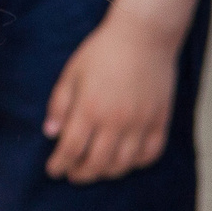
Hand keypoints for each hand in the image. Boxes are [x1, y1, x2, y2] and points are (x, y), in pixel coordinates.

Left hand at [43, 7, 180, 182]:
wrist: (144, 36)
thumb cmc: (102, 52)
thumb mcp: (72, 73)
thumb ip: (60, 105)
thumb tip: (51, 134)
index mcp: (90, 109)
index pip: (71, 149)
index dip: (59, 165)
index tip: (53, 171)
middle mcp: (116, 121)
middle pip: (97, 163)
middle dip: (81, 174)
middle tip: (73, 175)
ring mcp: (141, 123)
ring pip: (124, 164)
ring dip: (107, 172)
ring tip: (96, 169)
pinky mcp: (160, 120)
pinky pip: (150, 153)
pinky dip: (137, 163)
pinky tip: (126, 161)